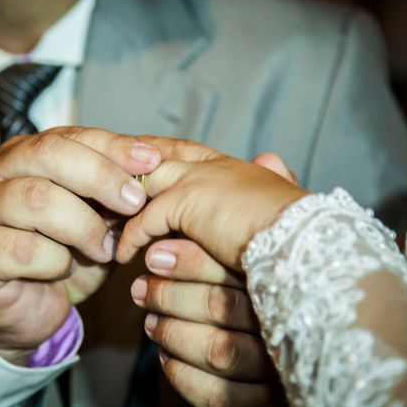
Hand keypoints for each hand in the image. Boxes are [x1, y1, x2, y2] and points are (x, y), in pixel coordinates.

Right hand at [0, 126, 160, 363]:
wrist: (26, 311)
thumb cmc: (64, 257)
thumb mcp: (98, 220)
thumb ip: (114, 193)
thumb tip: (150, 167)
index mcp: (25, 154)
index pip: (69, 135)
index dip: (112, 146)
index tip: (151, 162)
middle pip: (48, 154)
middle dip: (100, 176)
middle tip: (134, 202)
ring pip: (36, 199)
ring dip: (82, 226)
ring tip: (103, 249)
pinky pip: (22, 249)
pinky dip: (55, 261)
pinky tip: (64, 269)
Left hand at [117, 138, 306, 269]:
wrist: (307, 239)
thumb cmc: (300, 231)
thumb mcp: (279, 200)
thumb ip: (272, 179)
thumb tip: (271, 157)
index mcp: (233, 166)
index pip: (184, 152)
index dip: (156, 156)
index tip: (131, 165)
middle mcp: (215, 166)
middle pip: (158, 154)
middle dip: (128, 165)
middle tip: (98, 179)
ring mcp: (203, 179)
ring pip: (146, 180)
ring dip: (123, 201)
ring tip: (103, 219)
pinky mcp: (192, 200)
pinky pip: (149, 216)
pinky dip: (133, 235)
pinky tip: (124, 254)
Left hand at [131, 238, 287, 406]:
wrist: (280, 371)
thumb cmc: (249, 312)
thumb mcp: (239, 278)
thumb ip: (212, 260)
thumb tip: (160, 249)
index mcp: (284, 286)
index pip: (235, 267)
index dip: (189, 262)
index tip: (153, 257)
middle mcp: (284, 327)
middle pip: (222, 306)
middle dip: (170, 296)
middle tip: (142, 289)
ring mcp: (275, 371)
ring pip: (218, 350)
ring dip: (173, 333)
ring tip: (150, 322)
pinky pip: (216, 394)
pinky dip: (181, 374)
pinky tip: (165, 357)